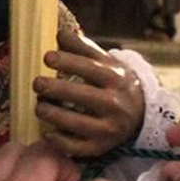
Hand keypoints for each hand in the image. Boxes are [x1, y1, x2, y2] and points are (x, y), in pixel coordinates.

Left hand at [34, 25, 144, 158]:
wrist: (141, 115)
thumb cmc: (117, 84)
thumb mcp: (107, 63)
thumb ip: (84, 48)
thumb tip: (59, 32)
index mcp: (116, 79)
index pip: (90, 68)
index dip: (68, 62)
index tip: (47, 57)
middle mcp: (115, 104)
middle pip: (83, 96)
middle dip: (56, 89)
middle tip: (37, 83)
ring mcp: (109, 129)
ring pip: (78, 124)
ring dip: (54, 115)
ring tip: (39, 106)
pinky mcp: (101, 148)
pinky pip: (79, 148)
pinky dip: (61, 142)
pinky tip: (48, 133)